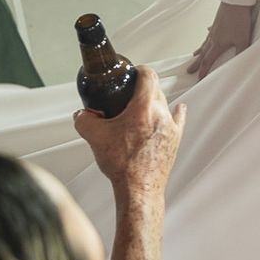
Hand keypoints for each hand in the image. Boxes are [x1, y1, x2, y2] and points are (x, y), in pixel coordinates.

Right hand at [73, 65, 184, 200]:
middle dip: (142, 88)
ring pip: (164, 104)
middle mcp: (162, 113)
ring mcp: (171, 127)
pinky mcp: (175, 140)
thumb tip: (81, 114)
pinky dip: (176, 112)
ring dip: (153, 102)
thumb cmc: (121, 164)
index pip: (148, 75)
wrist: (138, 189)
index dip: (138, 70)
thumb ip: (83, 119)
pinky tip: (179, 108)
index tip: (131, 73)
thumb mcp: (94, 136)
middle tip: (127, 95)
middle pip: (155, 89)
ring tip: (140, 107)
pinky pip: (179, 119)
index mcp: (144, 107)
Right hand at [188, 2, 255, 79]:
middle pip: (203, 53)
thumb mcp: (243, 40)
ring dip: (199, 51)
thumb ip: (241, 54)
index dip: (203, 71)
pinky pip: (210, 32)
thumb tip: (239, 67)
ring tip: (194, 55)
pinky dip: (208, 35)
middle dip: (196, 63)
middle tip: (189, 71)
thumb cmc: (240, 20)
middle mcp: (213, 37)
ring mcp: (215, 29)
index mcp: (218, 44)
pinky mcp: (218, 21)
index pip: (208, 61)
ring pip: (205, 43)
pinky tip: (208, 32)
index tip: (198, 79)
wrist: (236, 0)